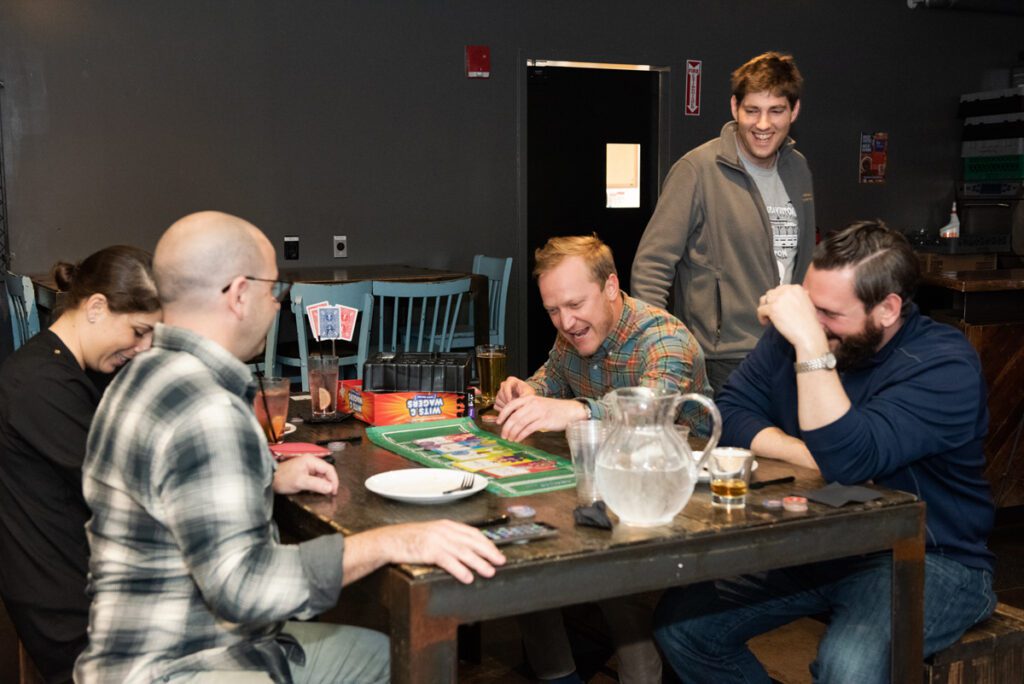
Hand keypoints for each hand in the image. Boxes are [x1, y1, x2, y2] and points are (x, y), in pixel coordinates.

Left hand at [272, 455, 338, 495]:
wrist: (270, 480)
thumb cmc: (283, 478)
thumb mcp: (300, 482)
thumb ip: (316, 484)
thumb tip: (330, 488)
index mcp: (311, 460)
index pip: (329, 469)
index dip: (334, 480)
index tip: (334, 491)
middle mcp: (311, 462)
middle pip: (326, 472)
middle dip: (329, 483)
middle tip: (330, 494)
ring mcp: (308, 467)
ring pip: (322, 476)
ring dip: (324, 485)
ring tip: (323, 494)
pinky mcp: (305, 473)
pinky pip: (316, 479)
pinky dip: (318, 485)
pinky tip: (316, 491)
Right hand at [380, 520, 505, 583]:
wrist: (390, 541)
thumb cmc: (410, 539)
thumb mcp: (432, 533)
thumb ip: (448, 538)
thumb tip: (465, 549)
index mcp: (446, 525)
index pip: (472, 532)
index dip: (486, 543)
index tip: (496, 551)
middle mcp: (444, 530)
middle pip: (472, 541)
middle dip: (489, 552)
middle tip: (500, 561)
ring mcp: (437, 540)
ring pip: (464, 551)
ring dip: (479, 562)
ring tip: (489, 571)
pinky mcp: (428, 551)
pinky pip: (448, 561)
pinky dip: (460, 569)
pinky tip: (467, 577)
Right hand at [494, 376, 534, 409]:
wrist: (527, 398)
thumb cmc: (528, 394)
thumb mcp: (528, 394)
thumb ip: (523, 398)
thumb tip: (517, 407)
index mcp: (511, 381)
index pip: (505, 385)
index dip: (507, 394)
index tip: (511, 401)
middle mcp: (504, 385)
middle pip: (500, 393)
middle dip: (507, 401)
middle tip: (514, 407)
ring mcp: (500, 393)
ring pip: (497, 400)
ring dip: (505, 406)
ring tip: (513, 409)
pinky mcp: (498, 401)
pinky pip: (496, 406)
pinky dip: (502, 410)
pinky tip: (510, 411)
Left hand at [496, 395, 586, 441]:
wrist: (569, 411)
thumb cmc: (553, 409)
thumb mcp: (538, 404)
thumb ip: (526, 409)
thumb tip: (512, 420)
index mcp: (529, 398)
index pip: (511, 405)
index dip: (503, 414)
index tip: (498, 422)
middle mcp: (532, 404)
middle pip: (514, 417)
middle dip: (506, 427)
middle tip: (503, 435)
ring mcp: (538, 412)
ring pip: (520, 424)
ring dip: (513, 433)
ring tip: (510, 439)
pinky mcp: (544, 421)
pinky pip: (528, 430)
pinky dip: (521, 436)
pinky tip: (518, 439)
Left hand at [756, 285, 828, 355]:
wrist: (808, 333)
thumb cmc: (808, 323)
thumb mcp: (807, 303)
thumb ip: (797, 297)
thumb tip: (788, 297)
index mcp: (796, 288)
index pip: (780, 289)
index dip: (777, 299)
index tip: (778, 306)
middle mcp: (787, 291)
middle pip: (771, 293)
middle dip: (770, 303)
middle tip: (773, 313)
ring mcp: (779, 299)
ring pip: (764, 300)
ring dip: (765, 308)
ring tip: (769, 317)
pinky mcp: (772, 308)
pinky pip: (760, 310)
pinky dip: (761, 317)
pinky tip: (766, 323)